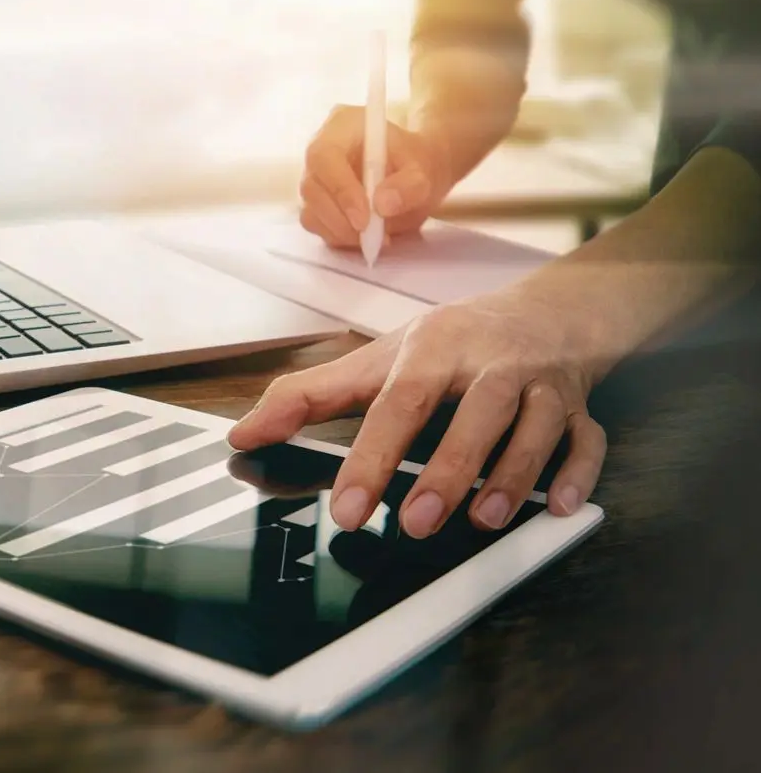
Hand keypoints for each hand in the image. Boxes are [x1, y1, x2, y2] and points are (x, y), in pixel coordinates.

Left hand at [227, 288, 607, 537]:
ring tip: (485, 520)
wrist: (545, 311)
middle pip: (474, 413)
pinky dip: (580, 472)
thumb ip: (310, 396)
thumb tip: (244, 432)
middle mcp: (490, 364)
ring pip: (536, 426)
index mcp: (433, 350)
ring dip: (513, 475)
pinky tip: (561, 507)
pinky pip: (588, 439)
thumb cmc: (452, 342)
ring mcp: (540, 384)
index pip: (398, 402)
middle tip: (417, 521)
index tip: (349, 506)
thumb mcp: (379, 360)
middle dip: (448, 469)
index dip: (372, 455)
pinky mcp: (580, 407)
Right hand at [299, 104, 452, 248]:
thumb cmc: (417, 162)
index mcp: (341, 126)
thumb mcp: (425, 170)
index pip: (324, 156)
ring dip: (341, 231)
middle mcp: (320, 151)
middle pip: (312, 187)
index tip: (365, 218)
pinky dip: (339, 237)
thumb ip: (410, 185)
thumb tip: (382, 205)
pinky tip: (365, 236)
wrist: (415, 173)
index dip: (340, 189)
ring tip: (376, 236)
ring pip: (310, 211)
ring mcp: (315, 179)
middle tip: (372, 235)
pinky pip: (316, 226)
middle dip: (340, 218)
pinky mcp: (316, 204)